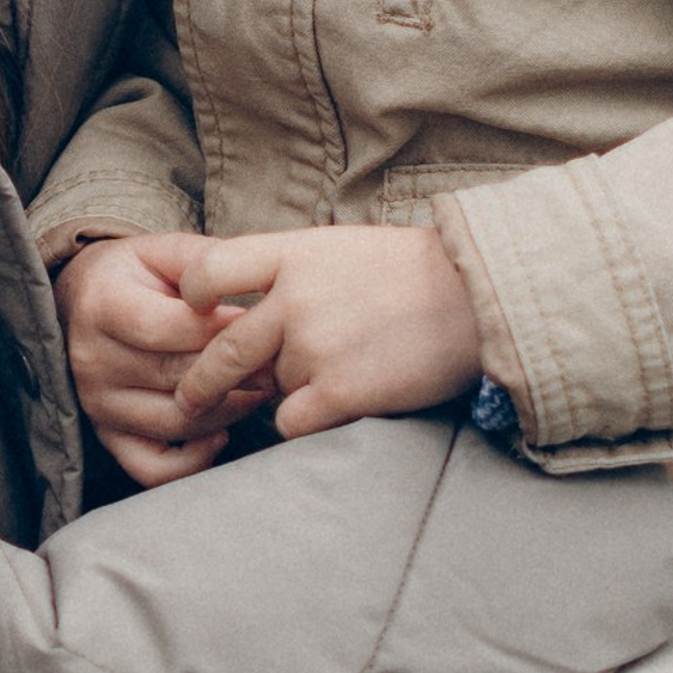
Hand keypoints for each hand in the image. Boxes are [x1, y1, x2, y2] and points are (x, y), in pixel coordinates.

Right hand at [56, 232, 268, 486]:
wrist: (82, 299)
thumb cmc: (134, 274)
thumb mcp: (164, 250)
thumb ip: (204, 265)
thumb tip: (249, 297)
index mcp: (102, 306)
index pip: (167, 329)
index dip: (221, 329)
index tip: (260, 322)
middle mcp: (92, 360)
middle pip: (177, 378)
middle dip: (236, 371)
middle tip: (278, 361)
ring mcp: (98, 403)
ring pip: (176, 422)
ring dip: (228, 410)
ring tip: (259, 388)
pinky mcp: (107, 435)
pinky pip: (152, 467)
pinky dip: (192, 461)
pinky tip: (220, 434)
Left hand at [171, 225, 480, 436]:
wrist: (480, 297)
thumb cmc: (416, 273)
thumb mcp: (343, 249)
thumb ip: (292, 273)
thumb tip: (249, 310)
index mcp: (293, 255)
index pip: (207, 270)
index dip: (192, 297)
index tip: (194, 316)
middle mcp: (294, 298)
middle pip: (223, 349)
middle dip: (202, 383)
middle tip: (191, 400)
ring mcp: (314, 345)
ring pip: (271, 388)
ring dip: (291, 392)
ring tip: (344, 372)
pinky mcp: (339, 390)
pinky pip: (290, 422)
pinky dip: (305, 423)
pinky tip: (335, 408)